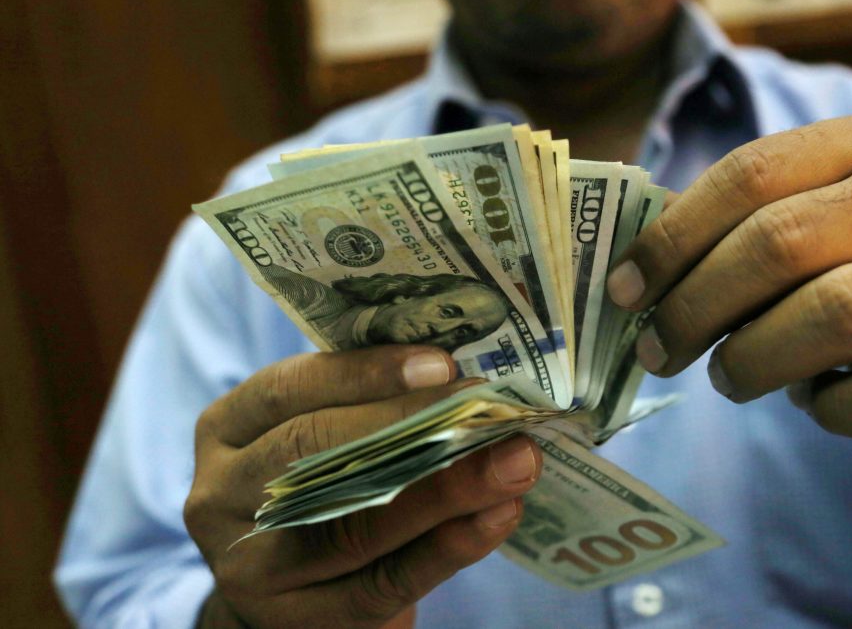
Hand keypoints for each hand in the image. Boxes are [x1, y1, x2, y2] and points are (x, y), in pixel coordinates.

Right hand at [185, 346, 541, 628]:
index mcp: (226, 430)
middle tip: (494, 411)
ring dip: (448, 490)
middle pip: (317, 454)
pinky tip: (499, 516)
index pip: (289, 388)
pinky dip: (449, 548)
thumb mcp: (317, 436)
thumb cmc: (319, 488)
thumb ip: (366, 403)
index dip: (365, 374)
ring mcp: (252, 569)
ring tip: (515, 461)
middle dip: (415, 427)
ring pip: (354, 524)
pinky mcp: (297, 622)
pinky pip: (384, 584)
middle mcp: (220, 496)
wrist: (289, 592)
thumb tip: (462, 369)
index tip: (443, 364)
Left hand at [608, 116, 851, 441]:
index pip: (747, 174)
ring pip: (833, 313)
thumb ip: (726, 230)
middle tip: (656, 353)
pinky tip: (816, 401)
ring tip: (727, 379)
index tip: (622, 292)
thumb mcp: (802, 226)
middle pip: (777, 244)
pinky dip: (831, 409)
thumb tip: (625, 271)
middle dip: (693, 308)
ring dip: (754, 359)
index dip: (671, 238)